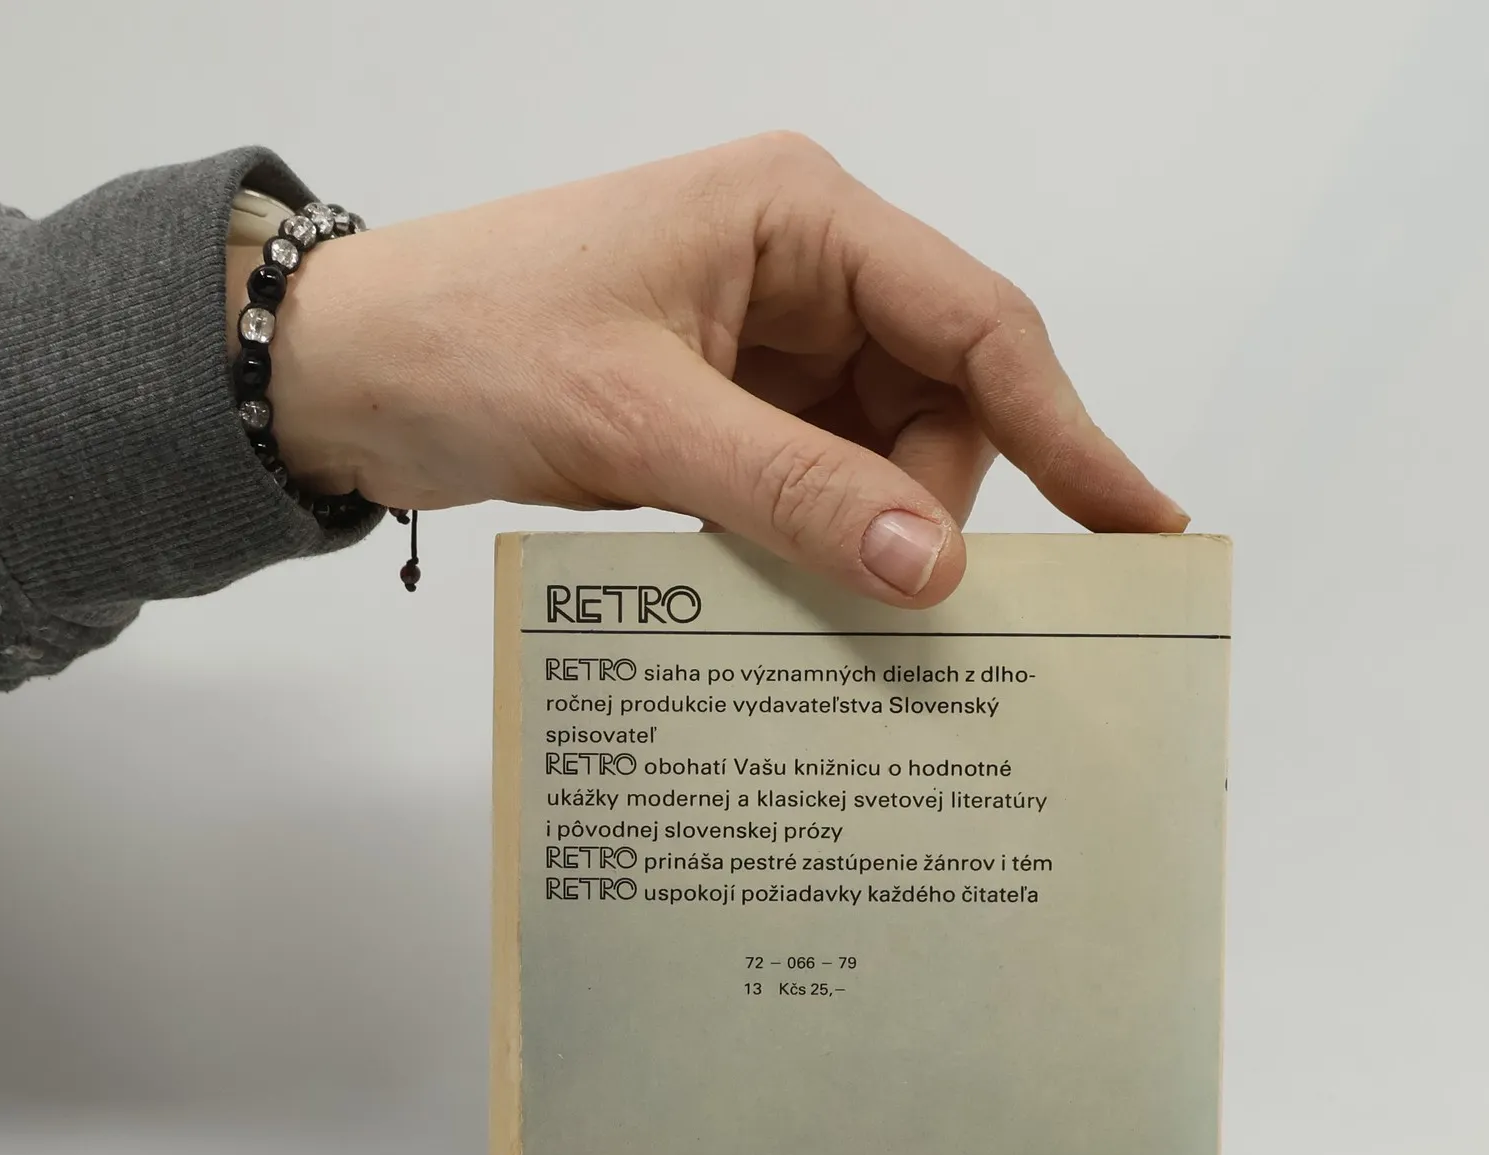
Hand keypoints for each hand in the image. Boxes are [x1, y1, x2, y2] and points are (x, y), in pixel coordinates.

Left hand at [245, 133, 1187, 606]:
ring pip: (884, 456)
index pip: (977, 327)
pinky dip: (819, 541)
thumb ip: (791, 490)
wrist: (347, 370)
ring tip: (813, 599)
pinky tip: (795, 591)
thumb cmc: (469, 343)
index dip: (1070, 431)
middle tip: (899, 601)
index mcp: (801, 218)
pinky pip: (818, 483)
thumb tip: (934, 567)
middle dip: (929, 507)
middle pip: (942, 402)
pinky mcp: (732, 407)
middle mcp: (804, 270)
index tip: (1141, 525)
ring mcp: (769, 342)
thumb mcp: (639, 416)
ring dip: (868, 534)